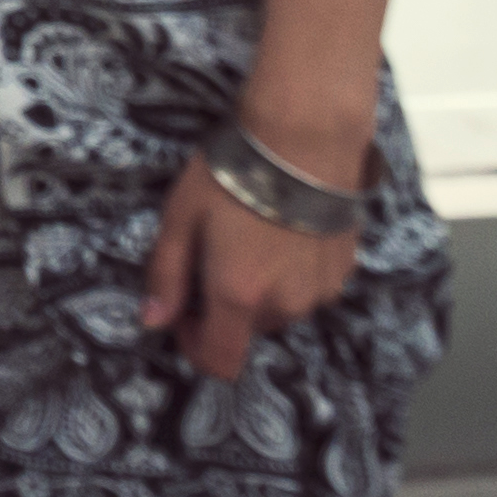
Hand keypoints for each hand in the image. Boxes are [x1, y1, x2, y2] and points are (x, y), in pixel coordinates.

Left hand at [139, 155, 368, 382]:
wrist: (307, 136)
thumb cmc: (234, 171)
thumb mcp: (181, 216)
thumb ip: (166, 274)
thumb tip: (153, 321)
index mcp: (239, 294)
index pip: (220, 361)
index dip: (195, 348)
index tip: (184, 315)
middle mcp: (285, 303)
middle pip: (247, 329)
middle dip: (226, 306)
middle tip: (215, 256)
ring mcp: (320, 290)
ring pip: (280, 309)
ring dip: (262, 291)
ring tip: (254, 238)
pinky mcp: (344, 271)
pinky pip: (308, 289)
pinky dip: (292, 274)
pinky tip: (286, 233)